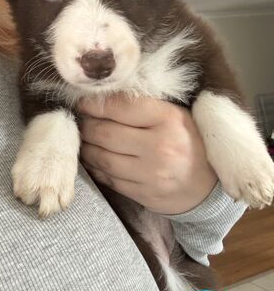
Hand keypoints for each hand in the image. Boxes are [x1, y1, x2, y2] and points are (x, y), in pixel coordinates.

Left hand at [78, 93, 217, 214]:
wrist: (209, 187)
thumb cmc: (190, 142)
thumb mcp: (176, 115)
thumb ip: (145, 105)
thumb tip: (104, 96)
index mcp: (169, 119)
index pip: (121, 106)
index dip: (95, 103)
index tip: (83, 101)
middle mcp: (159, 146)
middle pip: (106, 132)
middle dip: (87, 125)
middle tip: (81, 120)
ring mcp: (150, 174)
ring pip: (102, 157)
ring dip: (87, 146)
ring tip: (84, 138)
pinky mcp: (143, 193)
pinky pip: (109, 178)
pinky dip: (95, 167)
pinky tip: (92, 158)